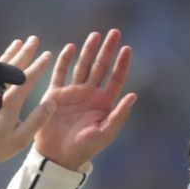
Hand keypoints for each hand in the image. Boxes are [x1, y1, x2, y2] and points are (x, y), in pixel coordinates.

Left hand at [0, 36, 55, 162]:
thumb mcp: (20, 140)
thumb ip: (36, 121)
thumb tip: (52, 102)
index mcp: (8, 106)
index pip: (25, 81)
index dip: (37, 67)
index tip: (47, 54)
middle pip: (10, 69)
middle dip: (24, 53)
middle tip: (34, 40)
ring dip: (9, 54)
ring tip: (19, 41)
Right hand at [34, 28, 136, 171]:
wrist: (58, 156)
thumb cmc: (84, 148)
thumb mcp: (105, 133)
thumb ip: (119, 115)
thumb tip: (134, 96)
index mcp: (103, 103)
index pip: (115, 78)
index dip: (121, 64)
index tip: (127, 48)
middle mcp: (89, 95)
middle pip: (101, 67)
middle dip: (107, 50)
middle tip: (115, 32)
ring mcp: (73, 93)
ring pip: (83, 66)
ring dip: (89, 50)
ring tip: (95, 35)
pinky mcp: (55, 94)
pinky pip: (61, 73)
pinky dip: (64, 60)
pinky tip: (70, 47)